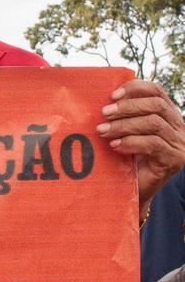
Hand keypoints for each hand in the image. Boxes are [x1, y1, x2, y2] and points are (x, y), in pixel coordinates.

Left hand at [97, 79, 184, 210]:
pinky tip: (115, 146)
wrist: (133, 192)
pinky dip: (131, 142)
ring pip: (154, 123)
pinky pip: (153, 144)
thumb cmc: (126, 159)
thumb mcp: (126, 132)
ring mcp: (179, 145)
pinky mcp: (174, 161)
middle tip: (104, 113)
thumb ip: (123, 115)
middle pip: (156, 105)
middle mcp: (179, 128)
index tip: (112, 95)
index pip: (157, 91)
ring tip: (104, 131)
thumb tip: (104, 98)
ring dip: (124, 125)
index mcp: (168, 115)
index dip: (135, 88)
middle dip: (127, 107)